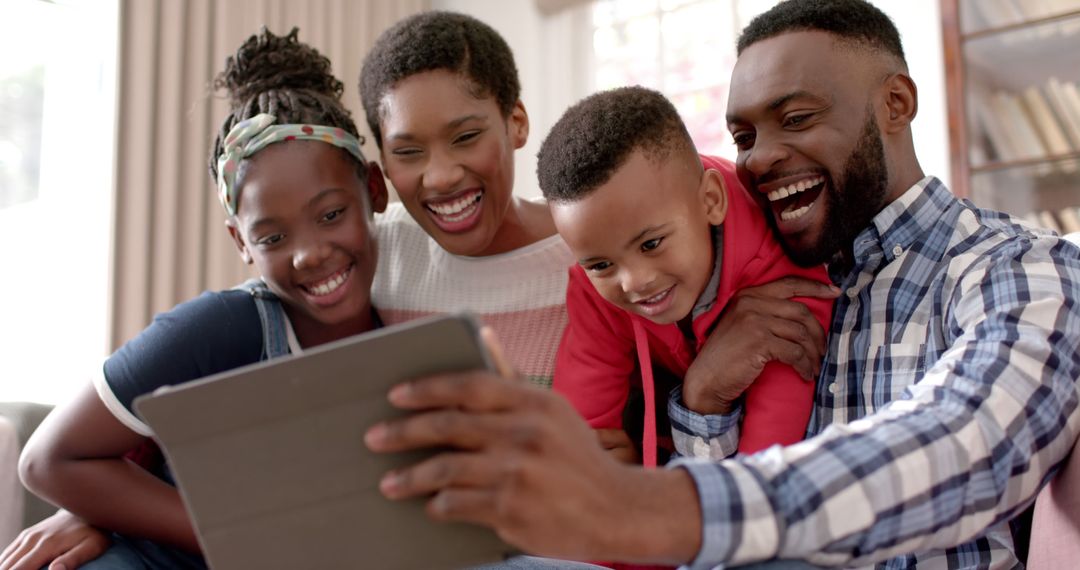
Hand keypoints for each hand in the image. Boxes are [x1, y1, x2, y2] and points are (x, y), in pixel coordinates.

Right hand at [0, 509, 109, 569]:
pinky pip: (9, 552)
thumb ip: (73, 559)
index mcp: (46, 545)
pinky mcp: (27, 534)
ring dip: (6, 569)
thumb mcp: (91, 547)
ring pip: (6, 560)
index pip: (21, 569)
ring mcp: (28, 535)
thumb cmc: (93, 533)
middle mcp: (32, 539)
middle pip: (9, 566)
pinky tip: (10, 569)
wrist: (88, 510)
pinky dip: (6, 564)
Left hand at [364, 329, 700, 563]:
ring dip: (409, 477)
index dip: (427, 388)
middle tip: (374, 438)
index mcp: (534, 401)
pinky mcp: (512, 509)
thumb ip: (511, 377)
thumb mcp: (552, 410)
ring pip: (444, 470)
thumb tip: (481, 332)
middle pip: (447, 426)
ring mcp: (518, 472)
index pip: (468, 385)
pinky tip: (429, 506)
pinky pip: (457, 504)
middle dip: (402, 432)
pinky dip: (437, 505)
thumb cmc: (576, 457)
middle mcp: (525, 433)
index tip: (396, 395)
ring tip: (388, 483)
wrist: (618, 510)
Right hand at [683, 276, 838, 414]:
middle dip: (818, 333)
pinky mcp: (760, 341)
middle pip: (801, 311)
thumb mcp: (743, 324)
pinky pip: (795, 353)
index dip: (815, 287)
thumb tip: (804, 316)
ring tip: (814, 366)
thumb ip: (765, 312)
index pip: (789, 284)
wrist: (707, 378)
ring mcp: (755, 320)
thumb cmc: (727, 355)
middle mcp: (751, 303)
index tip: (835, 292)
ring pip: (801, 334)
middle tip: (822, 349)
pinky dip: (804, 365)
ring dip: (812, 354)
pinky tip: (804, 374)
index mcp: (748, 295)